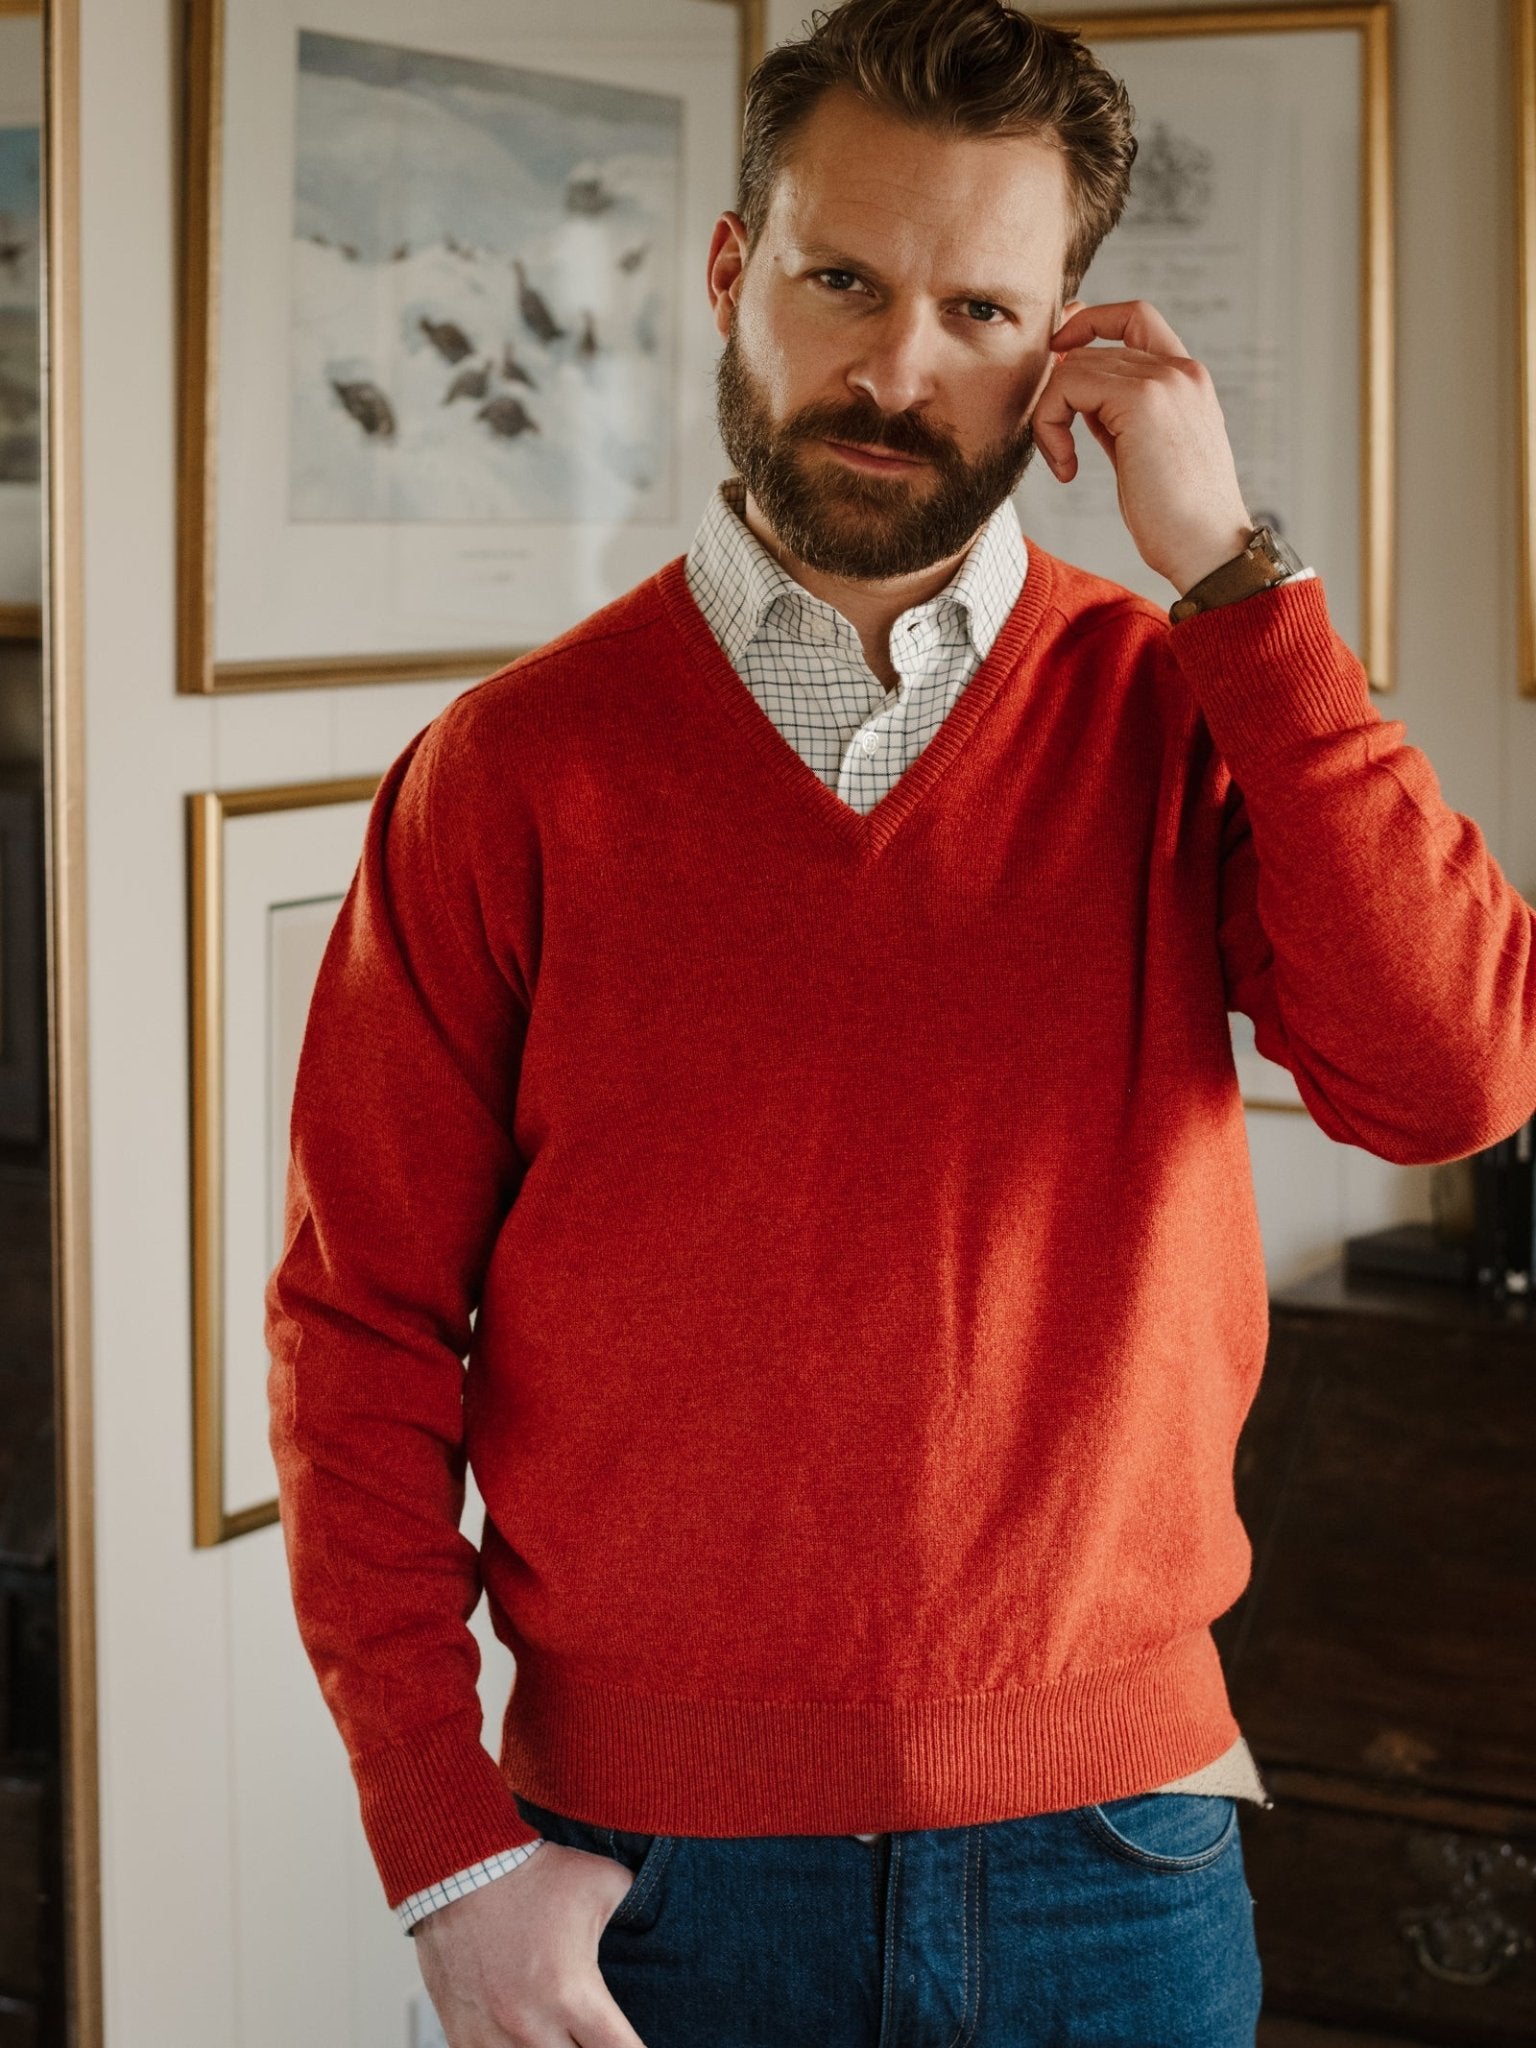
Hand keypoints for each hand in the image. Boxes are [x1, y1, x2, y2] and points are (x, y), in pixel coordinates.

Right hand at [412, 1842, 649, 2046]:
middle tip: (596, 2036)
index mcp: (574, 1994)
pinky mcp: (462, 2034)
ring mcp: (492, 2036)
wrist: (461, 1867)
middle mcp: (532, 2026)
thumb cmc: (532, 1873)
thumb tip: (655, 1917)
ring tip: (563, 2035)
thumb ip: (635, 1909)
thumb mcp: (602, 1881)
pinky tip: (526, 2041)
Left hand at [1031, 299, 1253, 596]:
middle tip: (1056, 446)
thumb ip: (1113, 414)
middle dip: (1058, 395)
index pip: (1134, 317)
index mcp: (1186, 379)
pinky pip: (1068, 386)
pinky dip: (1051, 425)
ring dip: (1051, 416)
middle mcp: (1179, 370)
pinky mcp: (1142, 400)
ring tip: (1063, 462)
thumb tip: (1071, 388)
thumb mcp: (1141, 451)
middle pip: (1091, 348)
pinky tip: (1067, 468)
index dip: (1090, 322)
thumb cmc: (1176, 516)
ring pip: (1073, 366)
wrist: (1208, 548)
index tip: (1059, 354)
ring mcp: (1164, 380)